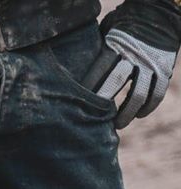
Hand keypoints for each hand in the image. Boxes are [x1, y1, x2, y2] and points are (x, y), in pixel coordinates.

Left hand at [84, 0, 180, 128]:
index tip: (77, 105)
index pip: (98, 72)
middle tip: (96, 121)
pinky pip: (157, 93)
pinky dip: (148, 107)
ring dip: (128, 113)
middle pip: (116, 85)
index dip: (88, 90)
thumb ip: (97, 49)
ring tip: (118, 124)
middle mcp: (134, 56)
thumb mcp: (108, 30)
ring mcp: (152, 63)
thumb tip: (75, 69)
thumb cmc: (125, 23)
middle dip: (104, 105)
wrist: (160, 13)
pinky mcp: (165, 69)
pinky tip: (140, 115)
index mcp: (116, 46)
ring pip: (139, 95)